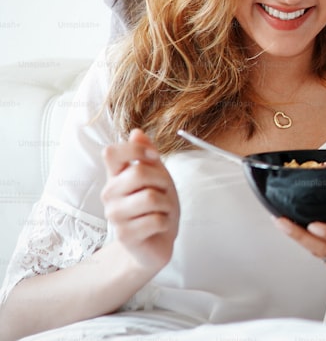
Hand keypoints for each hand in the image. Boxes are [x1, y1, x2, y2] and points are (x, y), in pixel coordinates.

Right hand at [101, 128, 179, 272]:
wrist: (158, 241)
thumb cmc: (157, 206)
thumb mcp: (158, 176)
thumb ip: (147, 155)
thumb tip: (136, 132)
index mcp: (116, 176)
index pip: (111, 153)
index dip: (136, 150)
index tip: (154, 158)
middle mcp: (109, 194)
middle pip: (139, 173)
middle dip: (163, 182)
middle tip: (164, 194)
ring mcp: (114, 215)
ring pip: (151, 198)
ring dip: (167, 205)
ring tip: (162, 211)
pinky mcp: (124, 235)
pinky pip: (156, 220)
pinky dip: (165, 222)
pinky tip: (159, 226)